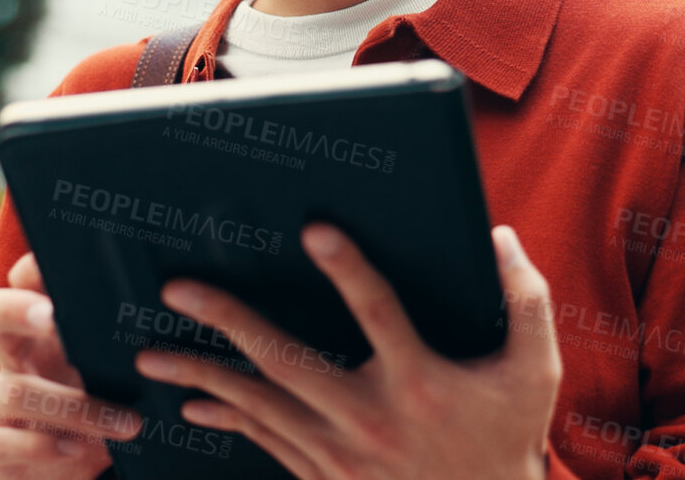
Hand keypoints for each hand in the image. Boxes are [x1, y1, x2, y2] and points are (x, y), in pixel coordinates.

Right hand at [0, 252, 144, 477]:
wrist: (75, 464)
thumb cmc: (103, 401)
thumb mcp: (114, 367)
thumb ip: (127, 337)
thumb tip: (180, 298)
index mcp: (42, 326)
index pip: (23, 280)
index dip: (33, 268)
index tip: (63, 263)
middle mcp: (14, 356)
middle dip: (16, 309)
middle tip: (54, 317)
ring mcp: (0, 401)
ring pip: (17, 391)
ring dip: (76, 408)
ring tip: (129, 422)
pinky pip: (3, 443)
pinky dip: (44, 448)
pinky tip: (79, 450)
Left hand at [133, 223, 560, 479]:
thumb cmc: (509, 437)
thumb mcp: (534, 371)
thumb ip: (524, 300)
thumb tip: (498, 237)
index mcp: (421, 379)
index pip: (377, 311)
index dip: (347, 268)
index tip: (313, 229)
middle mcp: (371, 416)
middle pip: (285, 361)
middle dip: (227, 321)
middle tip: (179, 287)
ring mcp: (340, 452)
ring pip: (259, 406)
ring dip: (201, 377)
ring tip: (151, 354)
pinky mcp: (325, 476)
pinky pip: (266, 442)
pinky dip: (227, 420)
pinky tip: (192, 404)